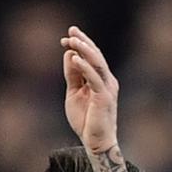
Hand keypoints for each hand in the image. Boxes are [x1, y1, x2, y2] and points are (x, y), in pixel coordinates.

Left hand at [61, 26, 118, 153]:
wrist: (95, 142)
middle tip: (71, 30)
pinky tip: (75, 59)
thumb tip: (69, 55)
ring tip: (73, 40)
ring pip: (97, 64)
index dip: (80, 46)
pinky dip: (85, 67)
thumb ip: (72, 75)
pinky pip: (95, 79)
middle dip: (83, 42)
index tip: (65, 38)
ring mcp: (107, 88)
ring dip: (85, 50)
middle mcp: (106, 81)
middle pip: (96, 56)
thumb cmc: (85, 120)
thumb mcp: (73, 93)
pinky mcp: (104, 98)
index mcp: (100, 79)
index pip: (91, 57)